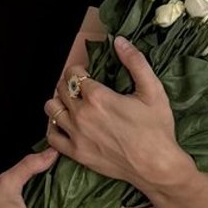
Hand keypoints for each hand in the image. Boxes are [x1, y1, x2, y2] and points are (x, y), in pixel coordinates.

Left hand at [44, 38, 189, 194]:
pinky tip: (65, 123)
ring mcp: (76, 135)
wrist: (157, 166)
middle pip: (61, 88)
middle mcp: (82, 115)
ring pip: (51, 109)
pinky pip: (51, 136)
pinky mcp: (76, 153)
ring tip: (72, 103)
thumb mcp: (152, 90)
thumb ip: (135, 62)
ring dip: (59, 101)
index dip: (79, 69)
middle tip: (81, 86)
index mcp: (98, 97)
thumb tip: (120, 41)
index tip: (87, 72)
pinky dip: (54, 127)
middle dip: (69, 82)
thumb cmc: (156, 129)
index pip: (74, 73)